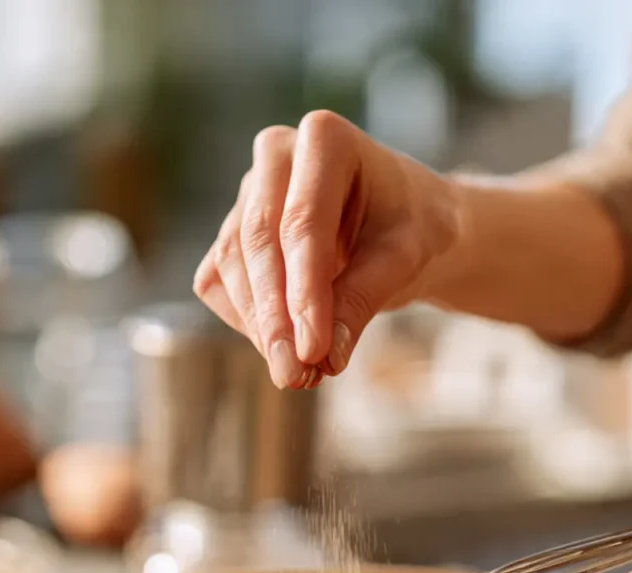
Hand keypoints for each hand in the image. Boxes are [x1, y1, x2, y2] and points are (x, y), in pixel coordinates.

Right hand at [193, 111, 460, 387]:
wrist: (405, 226)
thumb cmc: (412, 228)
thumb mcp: (405, 260)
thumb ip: (363, 300)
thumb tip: (325, 358)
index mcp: (324, 139)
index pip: (303, 223)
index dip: (304, 292)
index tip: (313, 351)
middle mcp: (275, 157)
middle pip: (258, 242)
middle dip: (274, 317)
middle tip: (294, 375)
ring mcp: (246, 195)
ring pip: (231, 265)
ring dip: (259, 327)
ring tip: (299, 375)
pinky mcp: (231, 236)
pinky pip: (218, 283)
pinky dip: (246, 322)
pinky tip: (282, 350)